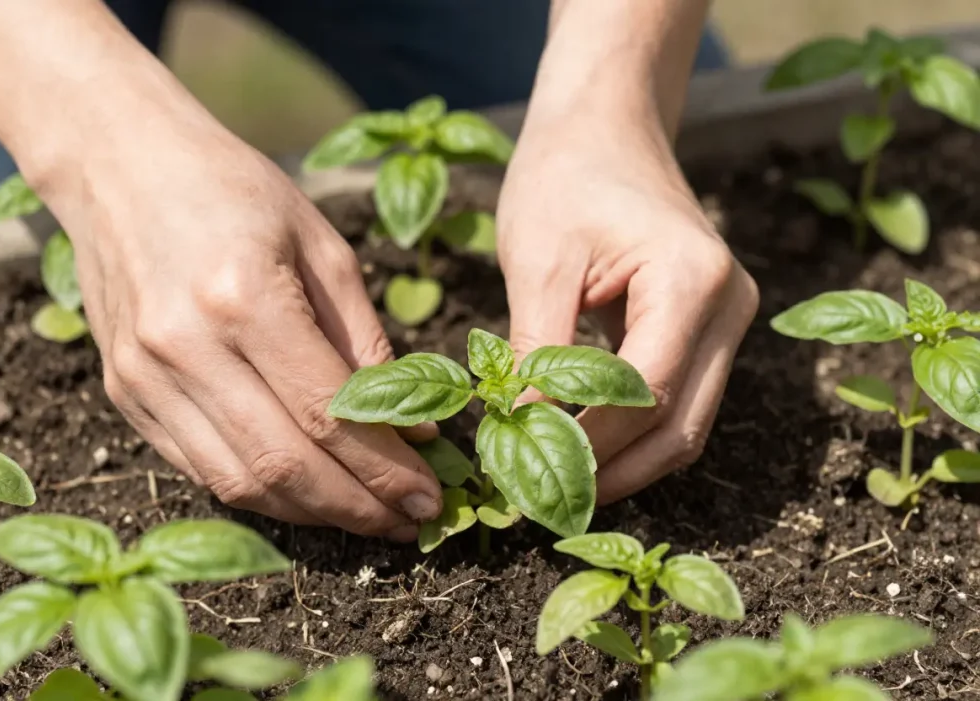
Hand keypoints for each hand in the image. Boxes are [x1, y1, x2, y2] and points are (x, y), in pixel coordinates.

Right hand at [36, 114, 442, 540]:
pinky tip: (304, 493)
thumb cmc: (236, 190)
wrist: (119, 166)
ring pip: (237, 481)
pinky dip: (257, 492)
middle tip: (408, 523)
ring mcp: (144, 376)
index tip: (429, 497)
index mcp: (245, 299)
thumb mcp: (322, 246)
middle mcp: (186, 347)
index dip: (385, 470)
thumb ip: (366, 341)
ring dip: (310, 513)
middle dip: (356, 508)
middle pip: (284, 464)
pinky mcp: (122, 393)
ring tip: (364, 518)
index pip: (328, 416)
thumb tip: (414, 426)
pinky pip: (196, 467)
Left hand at [497, 118, 758, 503]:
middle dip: (611, 472)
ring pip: (684, 423)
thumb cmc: (564, 176)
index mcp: (692, 280)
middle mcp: (729, 306)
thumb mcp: (538, 260)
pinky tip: (581, 448)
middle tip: (541, 502)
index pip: (644, 393)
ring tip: (556, 486)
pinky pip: (678, 399)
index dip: (585, 444)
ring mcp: (728, 320)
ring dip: (623, 462)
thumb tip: (523, 434)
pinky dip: (631, 432)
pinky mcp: (709, 328)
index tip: (521, 470)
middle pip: (678, 425)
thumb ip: (538, 351)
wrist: (604, 126)